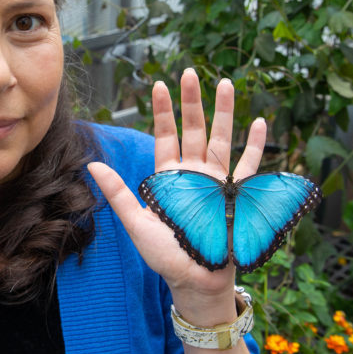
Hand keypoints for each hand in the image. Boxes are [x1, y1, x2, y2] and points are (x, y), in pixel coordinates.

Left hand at [87, 68, 266, 324]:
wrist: (196, 281)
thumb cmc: (165, 255)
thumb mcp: (137, 223)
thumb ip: (119, 193)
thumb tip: (93, 165)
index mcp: (170, 177)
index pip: (166, 136)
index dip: (163, 111)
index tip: (159, 84)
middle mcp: (195, 174)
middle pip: (194, 129)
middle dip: (193, 101)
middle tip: (190, 72)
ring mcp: (218, 182)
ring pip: (223, 139)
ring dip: (225, 112)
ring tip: (226, 84)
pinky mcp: (238, 196)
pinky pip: (249, 167)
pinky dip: (255, 146)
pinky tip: (259, 124)